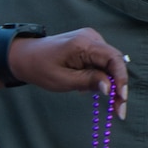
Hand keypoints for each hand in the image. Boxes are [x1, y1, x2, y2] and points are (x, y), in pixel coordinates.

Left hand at [7, 28, 130, 119]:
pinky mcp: (89, 44)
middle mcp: (91, 37)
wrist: (25, 56)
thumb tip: (110, 88)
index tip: (122, 99)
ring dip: (108, 83)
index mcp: (84, 43)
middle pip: (114, 62)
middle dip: (118, 86)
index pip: (113, 59)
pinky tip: (85, 86)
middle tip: (119, 110)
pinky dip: (99, 76)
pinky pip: (102, 62)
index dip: (121, 79)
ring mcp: (91, 39)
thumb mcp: (63, 80)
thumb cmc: (40, 68)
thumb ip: (89, 82)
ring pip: (110, 64)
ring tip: (90, 95)